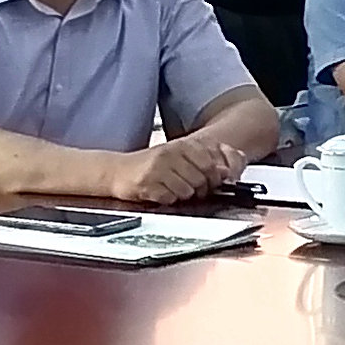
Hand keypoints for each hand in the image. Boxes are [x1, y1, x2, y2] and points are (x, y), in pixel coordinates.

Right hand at [113, 136, 244, 204]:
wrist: (118, 170)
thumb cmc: (152, 166)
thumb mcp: (179, 157)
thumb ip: (204, 162)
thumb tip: (227, 173)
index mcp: (182, 145)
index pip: (211, 164)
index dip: (213, 178)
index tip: (209, 183)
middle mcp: (170, 154)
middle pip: (201, 179)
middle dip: (199, 189)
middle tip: (189, 189)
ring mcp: (158, 168)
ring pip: (187, 191)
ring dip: (182, 195)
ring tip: (171, 188)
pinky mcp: (146, 184)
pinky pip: (169, 198)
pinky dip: (167, 199)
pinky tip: (160, 193)